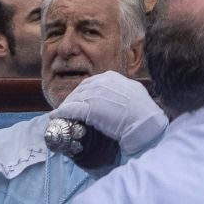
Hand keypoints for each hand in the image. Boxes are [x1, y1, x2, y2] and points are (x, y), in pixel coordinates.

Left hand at [49, 71, 167, 154]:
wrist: (147, 126)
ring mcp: (97, 94)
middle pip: (82, 89)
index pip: (93, 82)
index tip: (79, 101)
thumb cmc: (144, 116)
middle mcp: (105, 82)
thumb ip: (121, 95)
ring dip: (66, 107)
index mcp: (115, 78)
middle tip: (67, 109)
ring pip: (76, 98)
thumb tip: (114, 101)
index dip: (84, 92)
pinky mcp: (91, 108)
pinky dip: (62, 113)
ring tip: (60, 115)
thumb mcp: (134, 96)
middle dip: (73, 99)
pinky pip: (72, 109)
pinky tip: (56, 117)